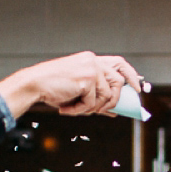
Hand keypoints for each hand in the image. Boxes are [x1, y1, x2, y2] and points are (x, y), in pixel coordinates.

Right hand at [0, 52, 141, 118]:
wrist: (33, 85)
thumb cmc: (53, 88)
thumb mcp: (78, 92)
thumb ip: (97, 98)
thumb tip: (114, 111)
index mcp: (91, 60)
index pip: (119, 63)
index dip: (131, 75)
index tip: (136, 89)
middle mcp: (93, 61)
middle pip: (118, 82)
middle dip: (115, 100)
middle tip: (102, 111)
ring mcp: (91, 68)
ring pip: (107, 96)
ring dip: (92, 108)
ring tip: (75, 109)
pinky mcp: (87, 79)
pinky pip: (93, 102)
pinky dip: (80, 110)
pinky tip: (67, 108)